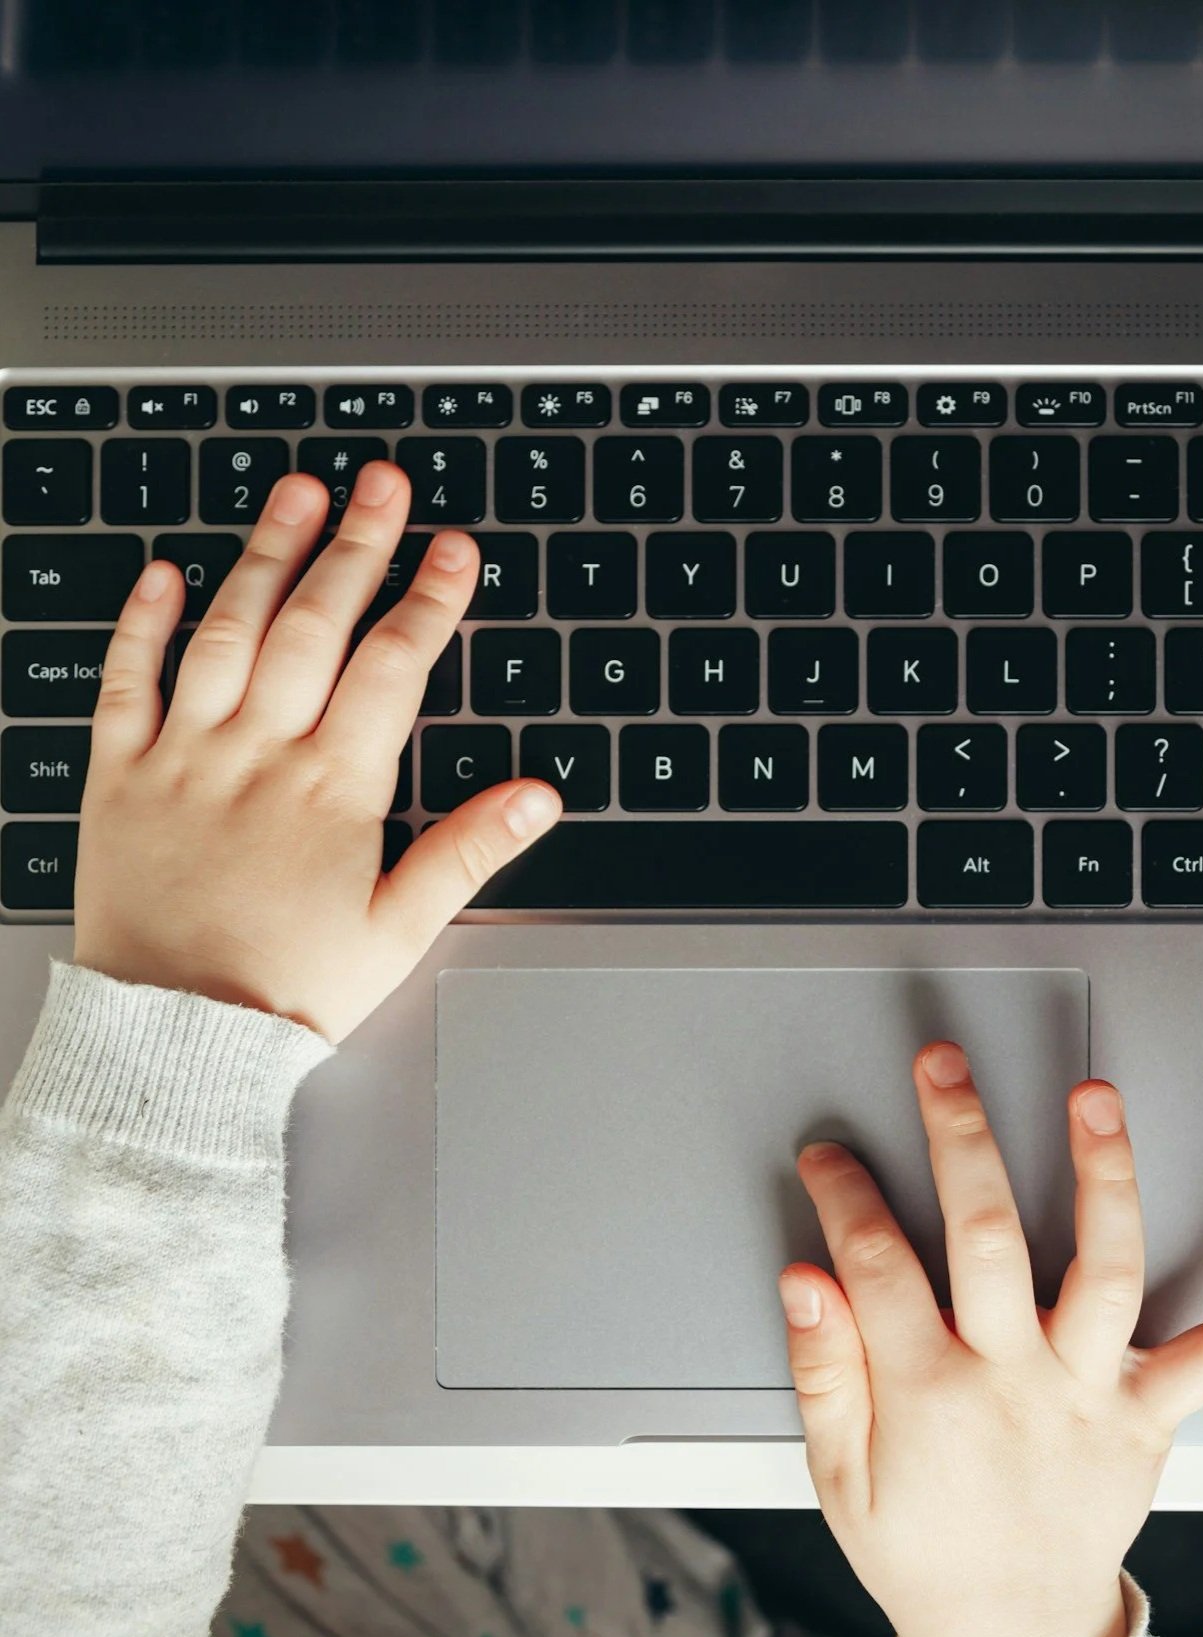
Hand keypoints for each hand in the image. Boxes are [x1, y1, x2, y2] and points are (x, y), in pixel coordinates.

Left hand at [74, 462, 561, 1042]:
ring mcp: (184, 759)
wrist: (176, 1041)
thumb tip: (537, 797)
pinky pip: (124, 684)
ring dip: (265, 555)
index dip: (429, 600)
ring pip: (228, 633)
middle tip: (384, 483)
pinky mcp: (119, 778)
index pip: (391, 668)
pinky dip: (141, 624)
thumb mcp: (399, 932)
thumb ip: (468, 852)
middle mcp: (259, 758)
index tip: (454, 549)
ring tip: (297, 491)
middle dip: (358, 546)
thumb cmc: (288, 990)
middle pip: (315, 626)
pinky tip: (165, 573)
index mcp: (333, 791)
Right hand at [779, 1042, 1202, 1636]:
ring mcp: (1088, 1395)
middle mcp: (1015, 1382)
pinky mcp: (1147, 1417)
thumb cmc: (924, 1551)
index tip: (829, 1155)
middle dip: (958, 1138)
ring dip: (1103, 1177)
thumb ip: (822, 1372)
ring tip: (1095, 1102)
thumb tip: (806, 1282)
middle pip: (985, 1237)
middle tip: (945, 1069)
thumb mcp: (840, 1478)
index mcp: (929, 1395)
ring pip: (1102, 1269)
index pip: (875, 1265)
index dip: (845, 1195)